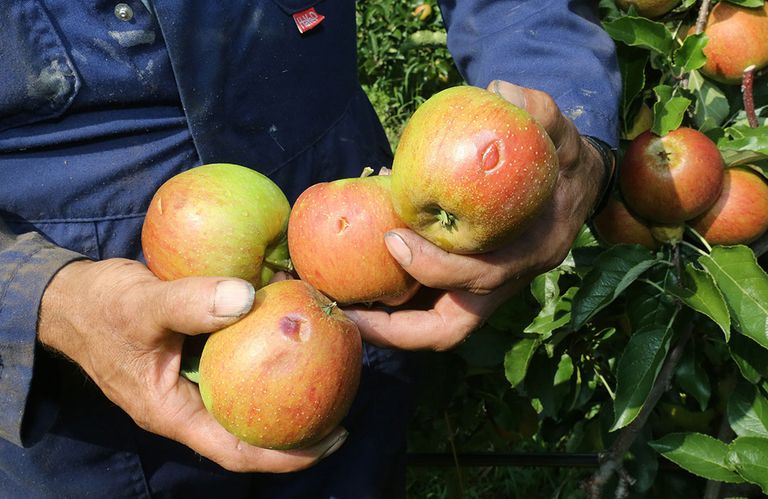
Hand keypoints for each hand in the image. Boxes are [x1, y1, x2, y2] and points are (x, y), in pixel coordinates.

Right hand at [38, 258, 346, 471]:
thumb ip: (189, 303)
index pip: (236, 450)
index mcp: (174, 412)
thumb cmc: (101, 308)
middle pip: (249, 429)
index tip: (332, 440)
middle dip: (296, 426)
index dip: (285, 455)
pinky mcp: (195, 356)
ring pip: (245, 395)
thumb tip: (247, 297)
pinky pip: (236, 363)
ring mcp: (191, 381)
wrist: (71, 298)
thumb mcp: (142, 306)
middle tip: (343, 406)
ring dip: (283, 388)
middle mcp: (187, 404)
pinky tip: (291, 331)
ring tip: (329, 372)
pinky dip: (264, 353)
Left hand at [346, 81, 606, 350]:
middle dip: (397, 329)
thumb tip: (498, 91)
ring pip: (435, 327)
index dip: (434, 264)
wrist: (577, 189)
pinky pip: (429, 305)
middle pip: (450, 329)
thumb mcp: (561, 132)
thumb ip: (540, 111)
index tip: (392, 238)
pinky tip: (359, 278)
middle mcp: (507, 282)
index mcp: (533, 252)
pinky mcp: (469, 282)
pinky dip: (395, 300)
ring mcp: (487, 289)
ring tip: (339, 304)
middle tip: (345, 311)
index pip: (481, 276)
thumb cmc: (563, 160)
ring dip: (388, 325)